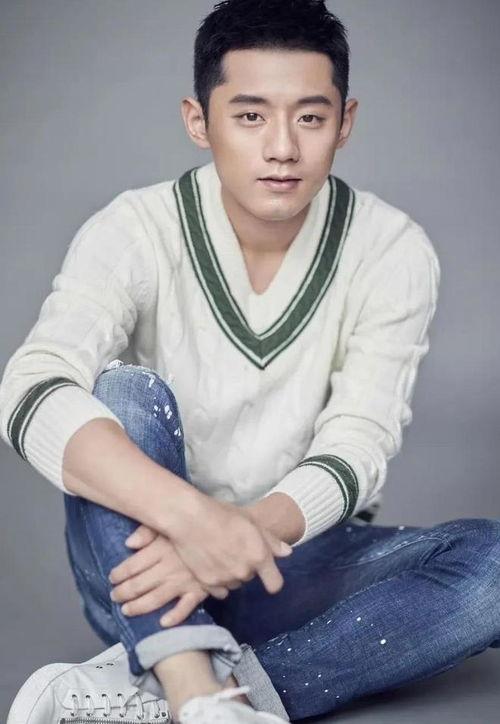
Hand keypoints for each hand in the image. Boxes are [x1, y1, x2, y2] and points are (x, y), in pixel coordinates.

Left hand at [108, 524, 232, 625]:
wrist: (233, 532)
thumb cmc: (200, 524)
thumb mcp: (172, 521)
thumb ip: (148, 530)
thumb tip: (128, 544)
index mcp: (162, 547)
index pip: (133, 565)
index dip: (119, 573)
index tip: (111, 578)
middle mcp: (170, 566)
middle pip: (140, 584)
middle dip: (124, 592)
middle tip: (114, 596)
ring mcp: (185, 580)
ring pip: (156, 598)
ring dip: (139, 607)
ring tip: (127, 610)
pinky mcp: (200, 589)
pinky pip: (186, 606)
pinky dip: (174, 616)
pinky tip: (163, 622)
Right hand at [165, 493, 293, 593]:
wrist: (188, 518)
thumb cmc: (222, 514)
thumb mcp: (251, 521)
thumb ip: (271, 540)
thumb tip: (287, 553)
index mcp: (258, 556)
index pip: (275, 584)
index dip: (272, 579)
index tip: (267, 575)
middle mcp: (244, 572)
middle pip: (251, 578)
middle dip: (246, 566)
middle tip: (233, 548)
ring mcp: (225, 579)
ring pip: (234, 583)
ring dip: (231, 574)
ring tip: (219, 554)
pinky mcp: (207, 584)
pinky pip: (219, 590)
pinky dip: (217, 581)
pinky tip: (210, 563)